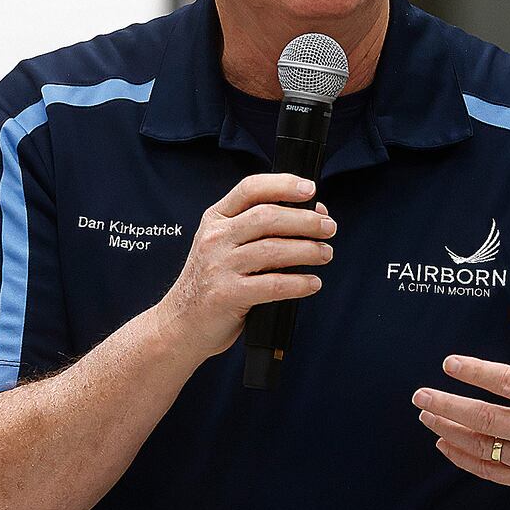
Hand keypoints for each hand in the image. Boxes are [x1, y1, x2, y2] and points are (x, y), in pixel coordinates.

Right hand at [156, 173, 334, 362]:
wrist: (180, 324)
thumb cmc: (211, 283)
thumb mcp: (222, 246)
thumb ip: (257, 230)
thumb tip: (310, 214)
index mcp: (215, 219)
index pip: (250, 189)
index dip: (284, 185)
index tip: (311, 189)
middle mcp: (215, 238)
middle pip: (268, 217)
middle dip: (306, 220)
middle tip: (329, 227)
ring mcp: (219, 266)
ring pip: (274, 250)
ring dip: (308, 250)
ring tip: (325, 254)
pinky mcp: (227, 295)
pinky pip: (273, 285)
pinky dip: (299, 284)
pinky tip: (312, 283)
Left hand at [412, 299, 509, 502]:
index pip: (507, 382)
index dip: (475, 372)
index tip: (448, 363)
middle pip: (485, 418)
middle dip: (448, 405)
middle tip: (419, 395)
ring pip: (482, 446)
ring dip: (449, 429)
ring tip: (425, 414)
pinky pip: (489, 471)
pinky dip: (462, 458)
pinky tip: (443, 442)